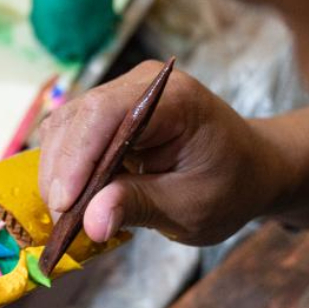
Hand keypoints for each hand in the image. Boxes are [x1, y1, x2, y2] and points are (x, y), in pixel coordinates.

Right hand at [38, 60, 283, 245]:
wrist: (250, 170)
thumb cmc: (229, 186)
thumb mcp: (190, 207)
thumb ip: (140, 206)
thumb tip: (91, 223)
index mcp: (174, 99)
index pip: (107, 113)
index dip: (77, 158)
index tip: (65, 204)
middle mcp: (143, 84)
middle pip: (79, 118)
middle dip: (62, 172)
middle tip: (62, 223)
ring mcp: (124, 94)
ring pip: (67, 126)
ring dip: (59, 172)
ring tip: (68, 216)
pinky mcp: (111, 112)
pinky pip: (74, 135)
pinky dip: (67, 169)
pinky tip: (75, 200)